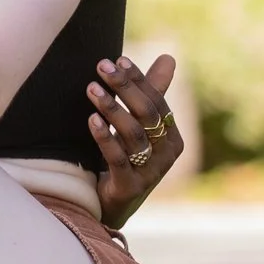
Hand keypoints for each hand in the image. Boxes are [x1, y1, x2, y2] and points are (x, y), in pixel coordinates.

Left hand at [88, 52, 180, 229]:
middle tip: (102, 66)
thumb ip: (152, 94)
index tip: (119, 59)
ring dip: (111, 108)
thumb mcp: (140, 127)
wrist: (113, 205)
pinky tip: (92, 119)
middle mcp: (166, 155)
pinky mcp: (130, 187)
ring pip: (133, 134)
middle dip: (124, 87)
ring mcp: (150, 173)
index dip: (139, 80)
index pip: (157, 101)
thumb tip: (169, 57)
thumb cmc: (127, 159)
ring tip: (91, 88)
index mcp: (172, 137)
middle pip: (147, 114)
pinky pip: (119, 159)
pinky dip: (105, 137)